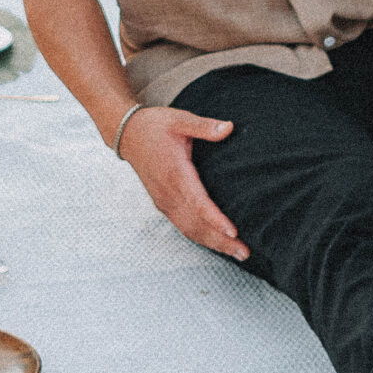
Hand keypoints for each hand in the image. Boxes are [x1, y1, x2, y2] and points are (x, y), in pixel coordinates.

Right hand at [115, 106, 246, 261]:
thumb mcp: (180, 119)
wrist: (127, 134)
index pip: (198, 202)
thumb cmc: (155, 126)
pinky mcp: (163, 204)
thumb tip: (229, 127)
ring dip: (213, 244)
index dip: (215, 219)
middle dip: (221, 241)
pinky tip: (216, 243)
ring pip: (189, 230)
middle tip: (245, 252)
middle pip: (196, 224)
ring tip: (237, 253)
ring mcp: (164, 201)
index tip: (234, 231)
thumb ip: (205, 126)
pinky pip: (183, 227)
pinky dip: (200, 238)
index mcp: (175, 174)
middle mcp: (168, 193)